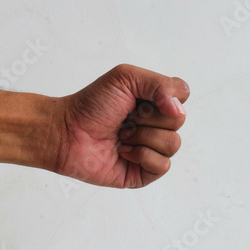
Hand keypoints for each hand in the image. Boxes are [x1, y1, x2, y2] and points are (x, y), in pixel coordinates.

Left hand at [55, 64, 189, 187]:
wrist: (67, 131)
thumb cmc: (92, 104)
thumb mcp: (126, 77)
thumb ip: (161, 84)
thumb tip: (179, 111)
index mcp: (154, 101)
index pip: (182, 95)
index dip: (164, 97)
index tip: (138, 99)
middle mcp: (155, 125)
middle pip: (179, 121)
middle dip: (148, 118)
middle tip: (125, 118)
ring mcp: (151, 149)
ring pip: (173, 144)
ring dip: (143, 137)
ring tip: (121, 136)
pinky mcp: (144, 172)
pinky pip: (163, 165)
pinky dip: (142, 156)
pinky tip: (122, 152)